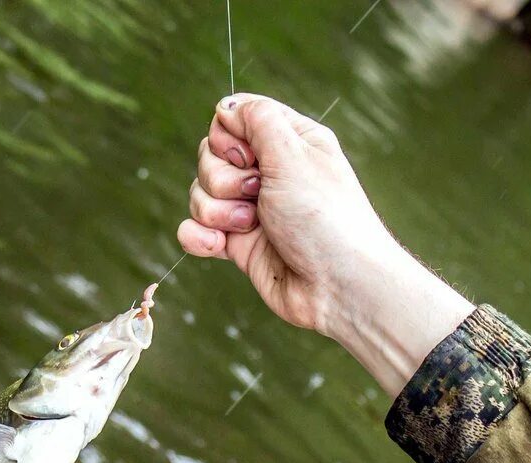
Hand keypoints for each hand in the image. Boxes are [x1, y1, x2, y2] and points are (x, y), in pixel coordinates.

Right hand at [178, 93, 474, 397]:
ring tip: (248, 226)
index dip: (228, 136)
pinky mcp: (239, 244)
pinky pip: (195, 229)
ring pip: (200, 193)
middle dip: (222, 178)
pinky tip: (218, 246)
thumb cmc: (324, 218)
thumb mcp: (294, 155)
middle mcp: (269, 172)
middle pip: (210, 155)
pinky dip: (199, 237)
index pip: (234, 118)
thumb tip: (227, 106)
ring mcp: (251, 209)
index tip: (250, 158)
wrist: (335, 287)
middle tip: (255, 196)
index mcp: (289, 142)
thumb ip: (257, 121)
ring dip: (215, 211)